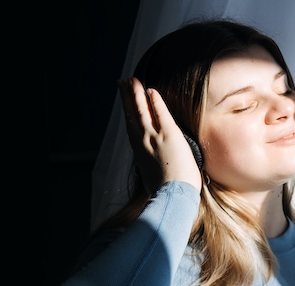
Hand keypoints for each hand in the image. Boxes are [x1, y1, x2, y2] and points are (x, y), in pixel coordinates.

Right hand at [118, 77, 202, 194]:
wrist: (172, 197)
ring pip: (141, 110)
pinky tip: (151, 90)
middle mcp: (142, 143)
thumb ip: (152, 170)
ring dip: (136, 93)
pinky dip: (154, 101)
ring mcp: (153, 137)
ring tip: (132, 80)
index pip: (132, 129)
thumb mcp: (153, 180)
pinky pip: (160, 113)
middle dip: (127, 97)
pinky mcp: (169, 134)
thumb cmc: (167, 193)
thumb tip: (154, 173)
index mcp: (139, 153)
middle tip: (122, 83)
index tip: (125, 105)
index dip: (128, 114)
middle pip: (131, 115)